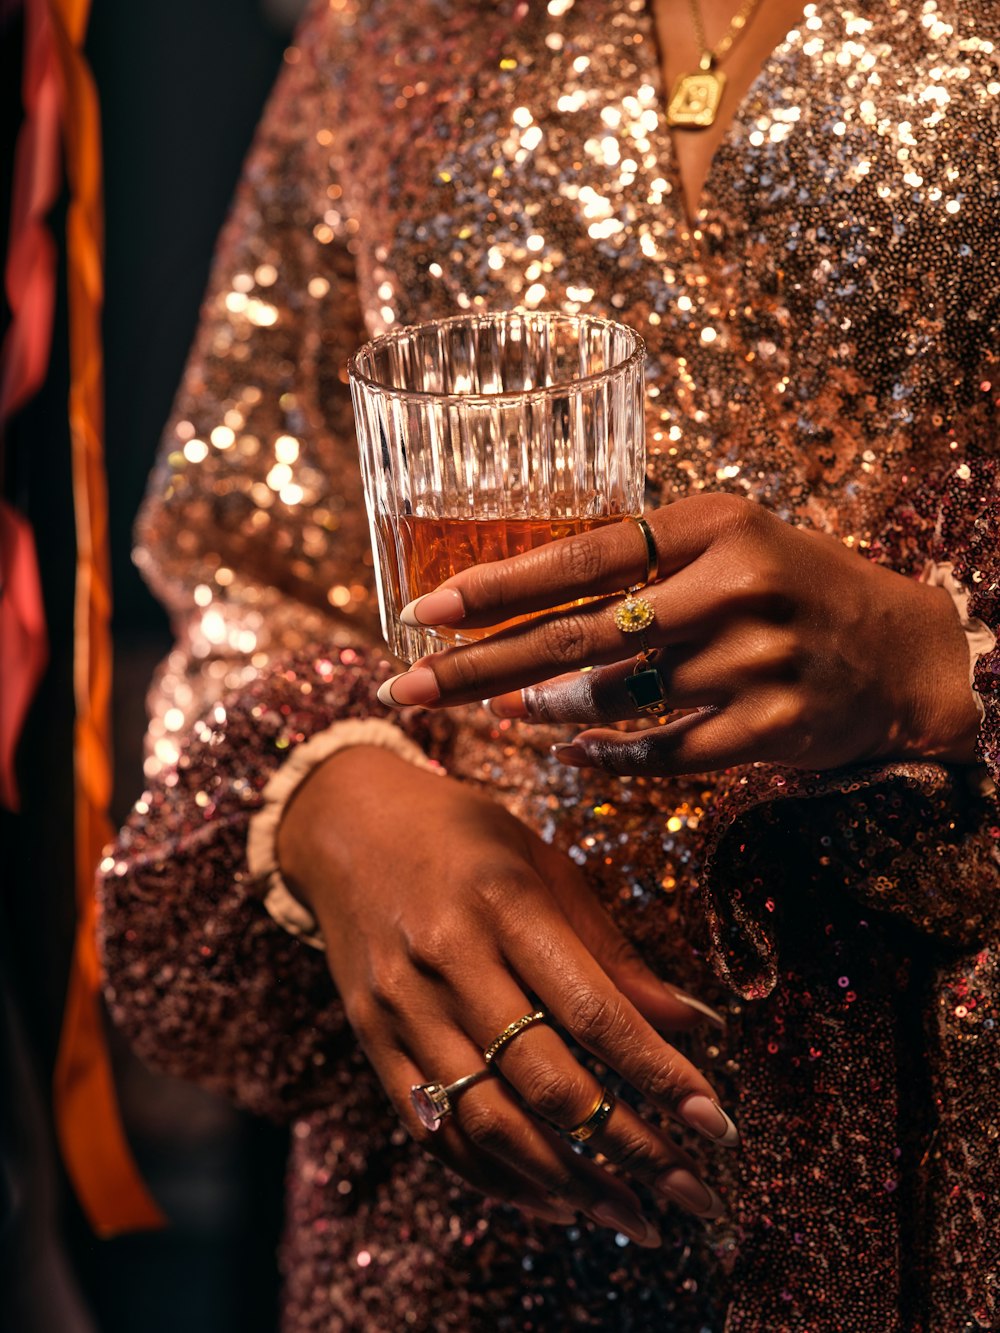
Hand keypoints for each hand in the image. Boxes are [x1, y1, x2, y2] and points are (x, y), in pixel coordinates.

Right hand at [277, 746, 733, 1242]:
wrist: (346, 824)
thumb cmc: (464, 836)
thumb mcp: (545, 864)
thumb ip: (611, 950)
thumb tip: (692, 1024)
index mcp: (503, 904)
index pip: (592, 1011)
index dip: (657, 1075)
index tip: (716, 1126)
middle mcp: (449, 961)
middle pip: (546, 1081)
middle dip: (629, 1149)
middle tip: (694, 1198)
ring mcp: (403, 1007)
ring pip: (490, 1120)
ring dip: (570, 1184)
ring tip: (634, 1219)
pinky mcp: (374, 1040)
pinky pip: (436, 1128)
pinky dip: (498, 1177)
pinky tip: (556, 1202)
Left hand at [378, 494, 979, 774]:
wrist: (904, 651)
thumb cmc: (791, 586)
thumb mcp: (724, 543)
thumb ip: (638, 565)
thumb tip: (520, 617)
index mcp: (713, 524)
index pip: (581, 557)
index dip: (495, 590)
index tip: (421, 613)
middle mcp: (735, 585)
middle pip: (578, 637)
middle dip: (479, 669)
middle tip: (405, 690)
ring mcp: (757, 660)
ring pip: (617, 700)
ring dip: (548, 711)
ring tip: (506, 713)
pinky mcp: (776, 727)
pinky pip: (665, 755)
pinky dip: (611, 756)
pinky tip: (578, 751)